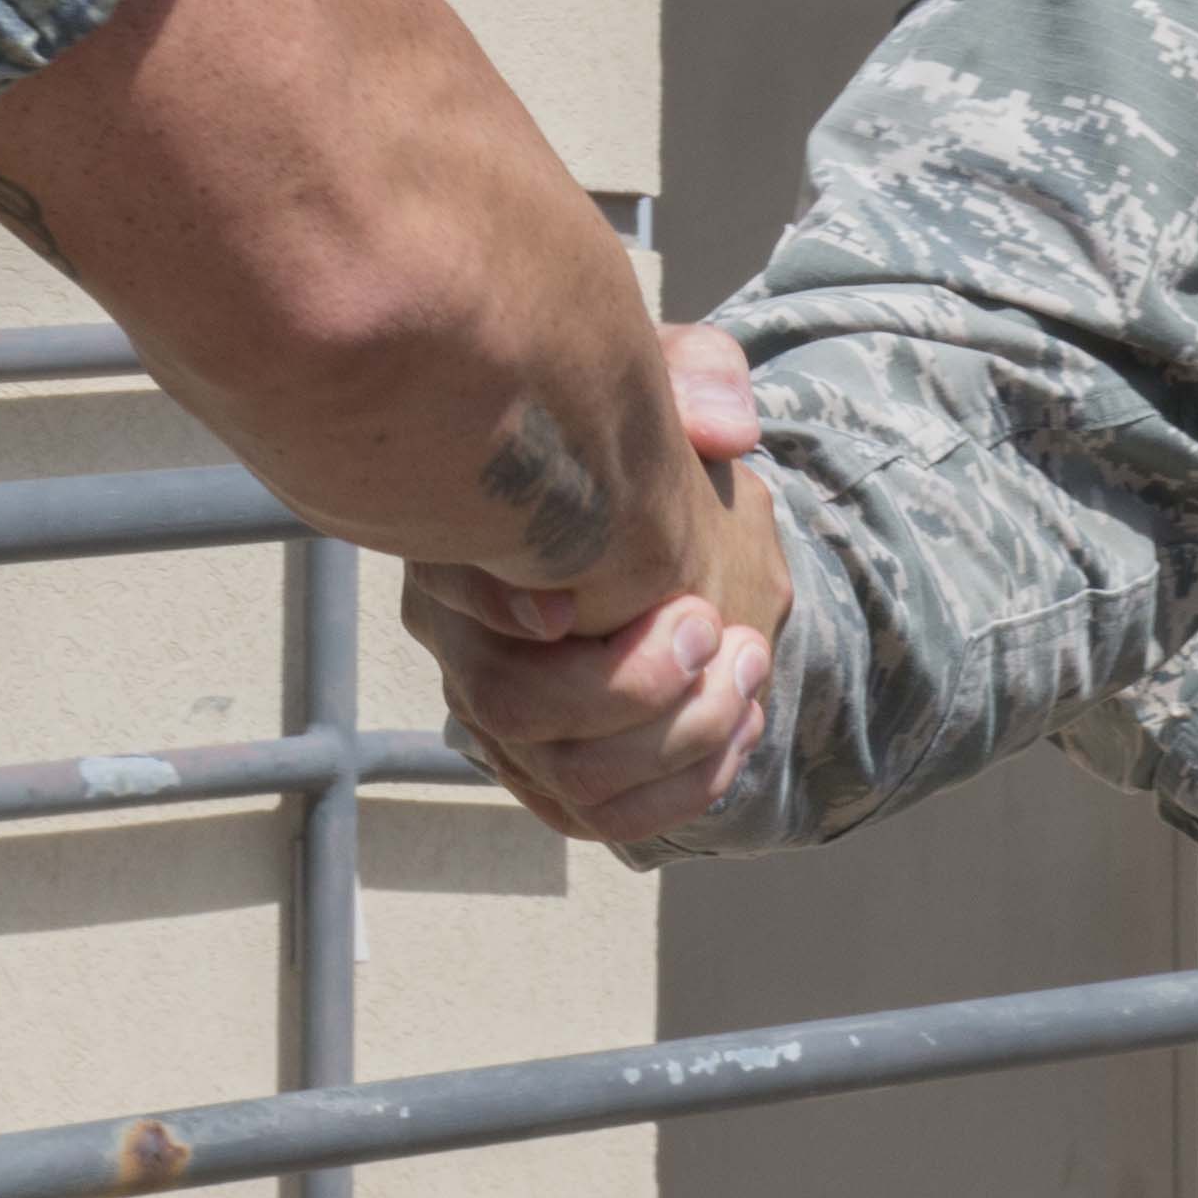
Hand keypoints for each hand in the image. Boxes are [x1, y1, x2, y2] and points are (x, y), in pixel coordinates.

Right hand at [402, 323, 792, 848]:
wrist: (677, 539)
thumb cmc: (645, 450)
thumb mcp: (669, 382)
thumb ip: (699, 377)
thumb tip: (724, 429)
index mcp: (462, 540)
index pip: (451, 588)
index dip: (511, 605)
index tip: (596, 598)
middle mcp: (463, 642)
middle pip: (511, 709)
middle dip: (630, 686)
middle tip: (713, 627)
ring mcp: (502, 721)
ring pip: (568, 777)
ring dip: (678, 736)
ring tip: (746, 666)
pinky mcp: (552, 776)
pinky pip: (608, 819)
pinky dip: (686, 786)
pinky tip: (741, 723)